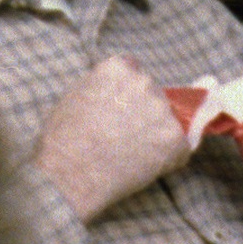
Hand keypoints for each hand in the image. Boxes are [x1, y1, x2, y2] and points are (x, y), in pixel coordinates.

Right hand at [32, 55, 188, 222]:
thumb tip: (122, 90)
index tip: (117, 114)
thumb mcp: (77, 96)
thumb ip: (105, 86)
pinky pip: (180, 148)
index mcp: (120, 68)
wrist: (68, 175)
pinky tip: (144, 166)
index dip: (127, 98)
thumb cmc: (62, 140)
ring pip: (168, 123)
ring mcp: (162, 110)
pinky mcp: (175, 138)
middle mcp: (145, 83)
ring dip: (155, 137)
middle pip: (154, 97)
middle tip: (121, 138)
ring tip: (128, 155)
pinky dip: (168, 159)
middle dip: (143, 115)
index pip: (135, 76)